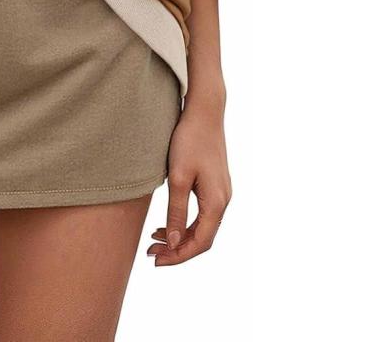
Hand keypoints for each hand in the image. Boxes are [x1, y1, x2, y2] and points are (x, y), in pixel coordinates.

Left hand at [147, 99, 231, 265]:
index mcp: (217, 203)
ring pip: (202, 227)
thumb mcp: (177, 178)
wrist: (204, 112)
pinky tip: (167, 222)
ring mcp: (221, 193)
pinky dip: (185, 223)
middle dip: (177, 249)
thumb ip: (176, 212)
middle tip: (151, 253)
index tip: (156, 261)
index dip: (179, 256)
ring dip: (180, 236)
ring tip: (154, 239)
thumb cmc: (189, 141)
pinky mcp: (215, 184)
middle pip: (202, 238)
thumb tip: (176, 243)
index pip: (200, 242)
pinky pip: (202, 214)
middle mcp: (223, 201)